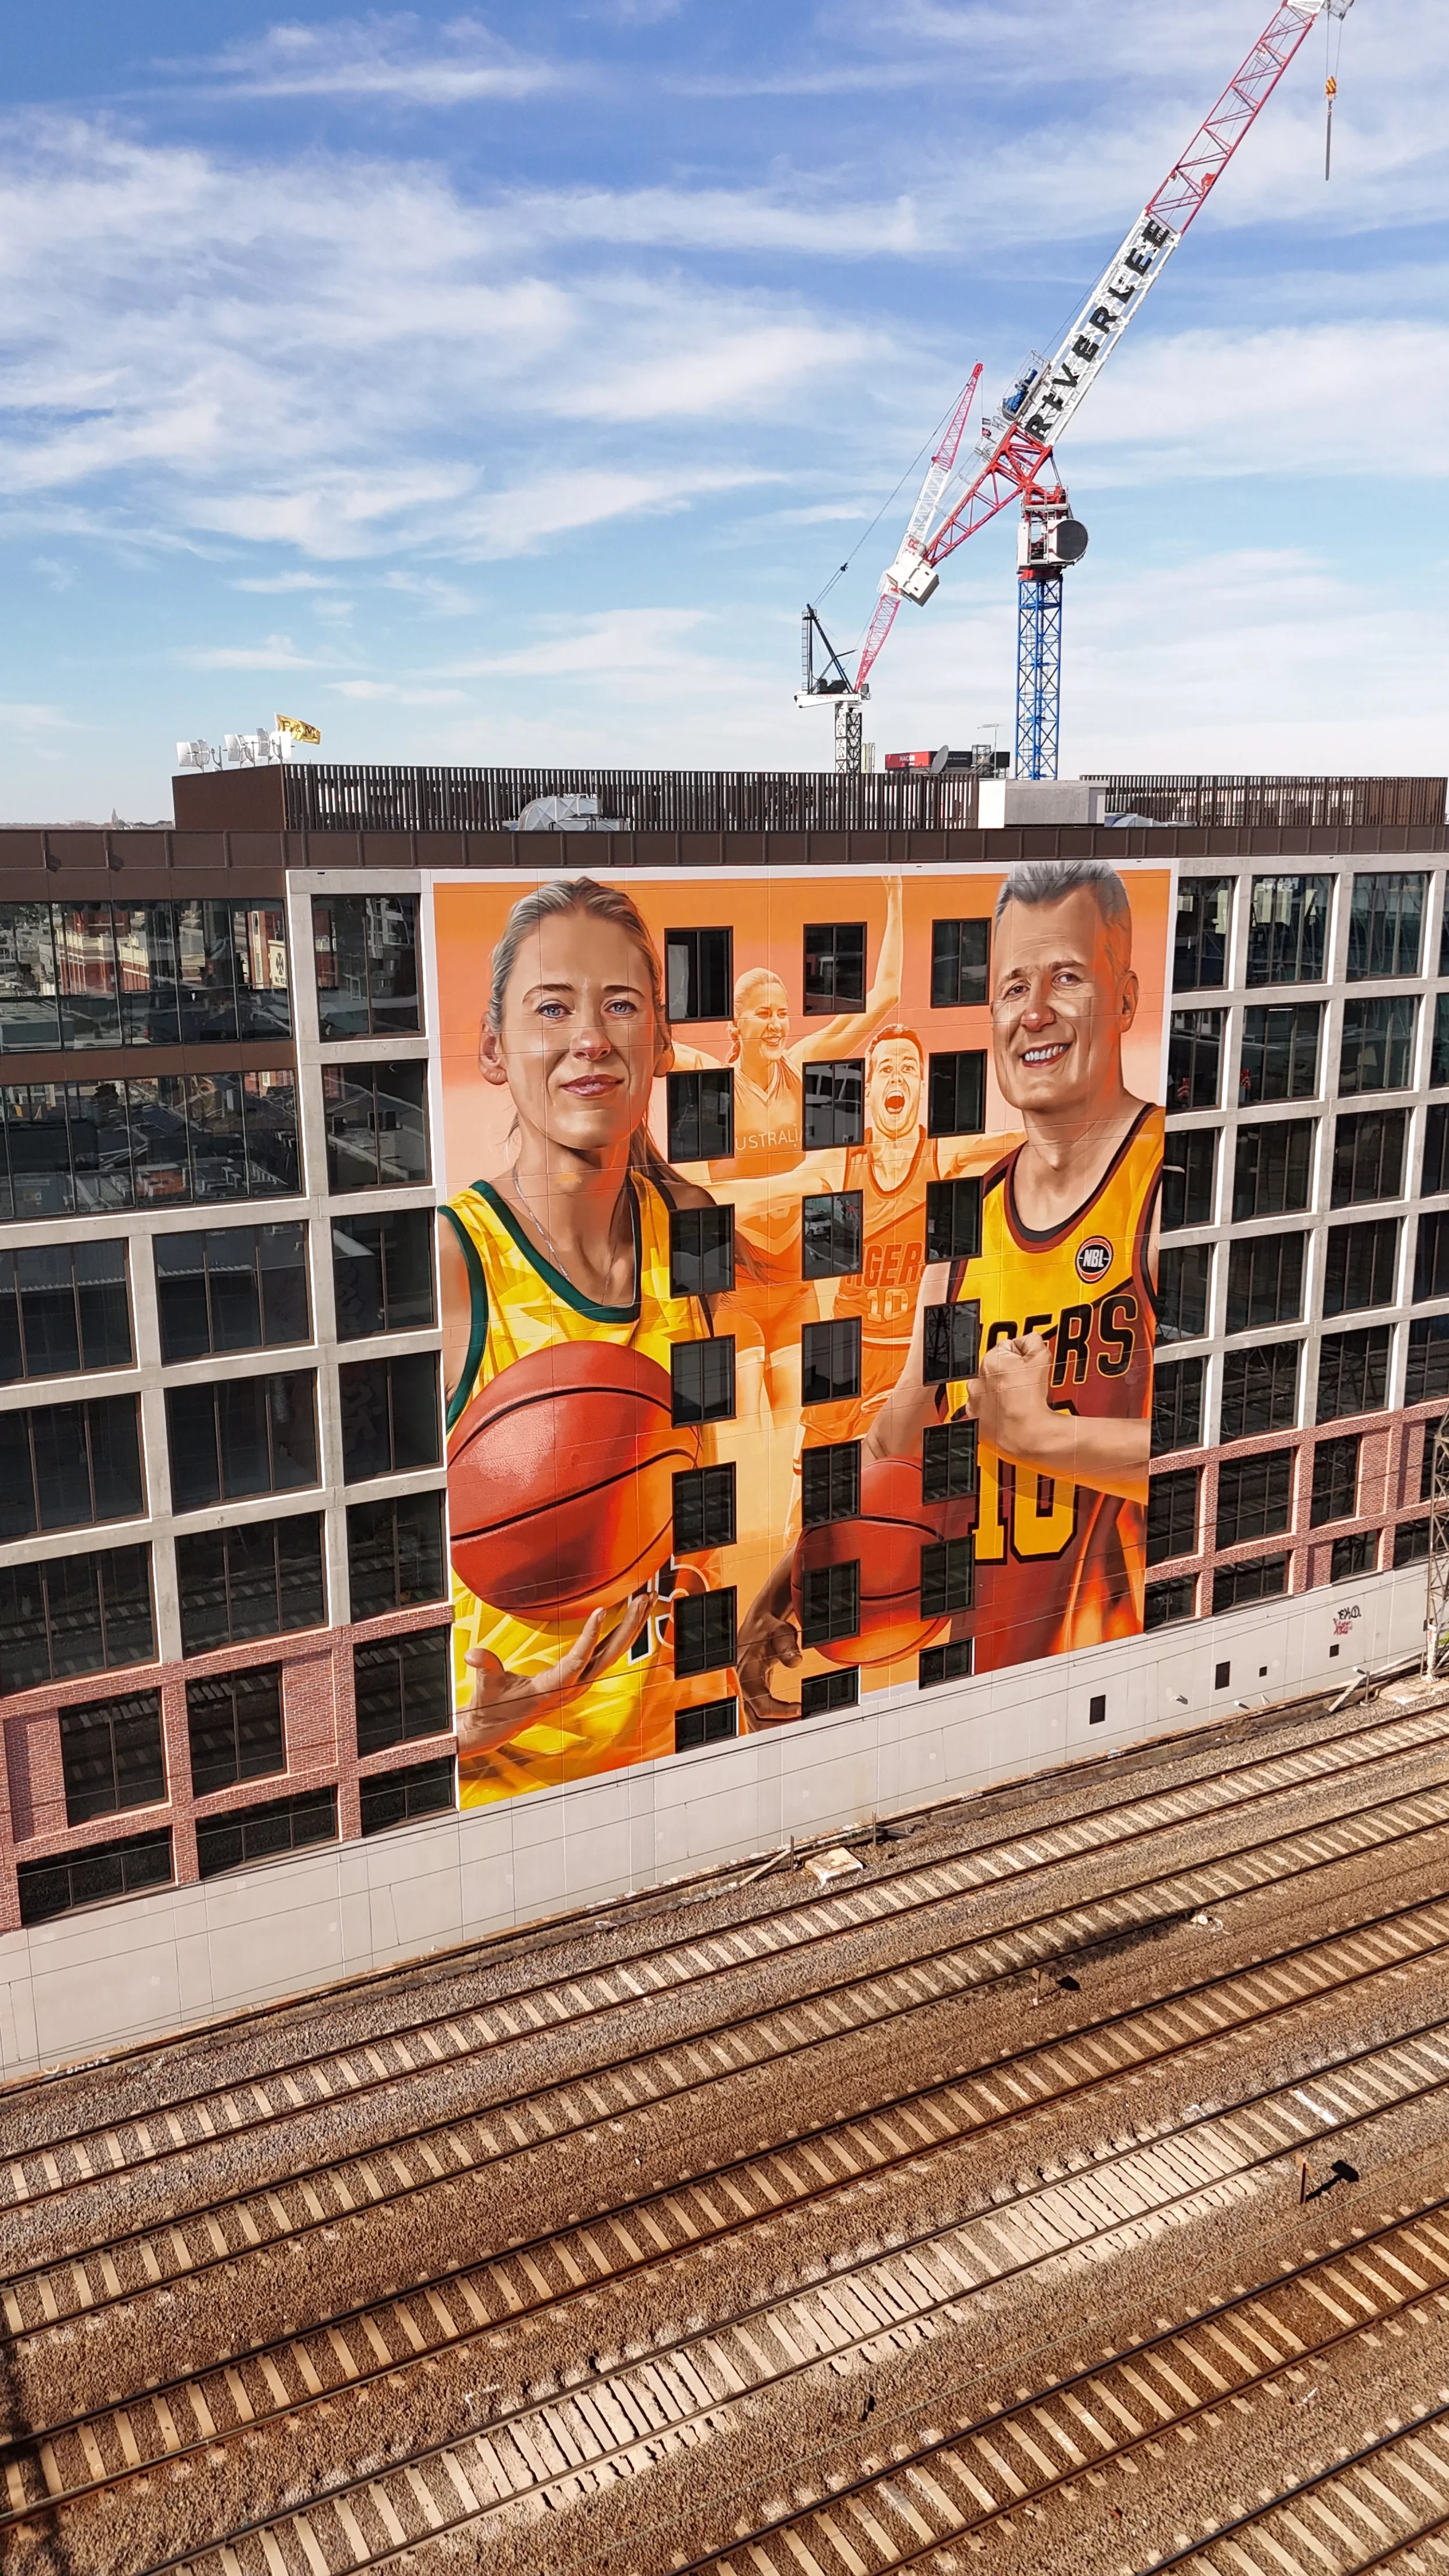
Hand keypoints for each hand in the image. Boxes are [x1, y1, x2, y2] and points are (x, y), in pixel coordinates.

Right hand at [457, 1593, 652, 1756]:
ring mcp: (579, 1684)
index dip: (589, 1636)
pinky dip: (620, 1635)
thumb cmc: (491, 1706)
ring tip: (645, 1600)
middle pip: (607, 1655)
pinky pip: (605, 1654)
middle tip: (642, 1597)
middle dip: (627, 1625)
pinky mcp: (579, 1680)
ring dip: (629, 1627)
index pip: (577, 1661)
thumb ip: (485, 1668)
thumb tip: (473, 1655)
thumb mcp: (486, 1687)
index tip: (600, 1610)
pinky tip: (629, 1618)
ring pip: (612, 1654)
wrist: (495, 1728)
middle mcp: (572, 1688)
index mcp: (552, 1688)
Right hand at [736, 1561, 804, 1725]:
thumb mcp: (781, 1632)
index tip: (802, 1709)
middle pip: (756, 1719)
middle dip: (780, 1725)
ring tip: (800, 1727)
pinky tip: (789, 1725)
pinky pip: (758, 1717)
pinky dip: (772, 1724)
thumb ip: (787, 1646)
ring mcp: (746, 1692)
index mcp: (747, 1673)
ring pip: (755, 1722)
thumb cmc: (770, 1628)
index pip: (761, 1704)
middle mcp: (743, 1686)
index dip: (781, 1711)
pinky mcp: (752, 1695)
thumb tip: (796, 1660)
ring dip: (776, 1728)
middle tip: (804, 1724)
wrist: (758, 1625)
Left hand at [966, 1331, 1066, 1478]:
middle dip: (1012, 1372)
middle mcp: (976, 1381)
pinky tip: (1010, 1413)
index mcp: (990, 1361)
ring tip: (1021, 1400)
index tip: (1031, 1363)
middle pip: (997, 1368)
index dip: (1024, 1354)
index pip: (1008, 1346)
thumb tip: (1031, 1340)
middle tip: (1029, 1383)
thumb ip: (1034, 1341)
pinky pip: (984, 1412)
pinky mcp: (976, 1423)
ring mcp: (974, 1403)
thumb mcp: (1042, 1358)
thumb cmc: (1032, 1402)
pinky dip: (995, 1412)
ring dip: (1002, 1392)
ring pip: (989, 1390)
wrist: (1028, 1435)